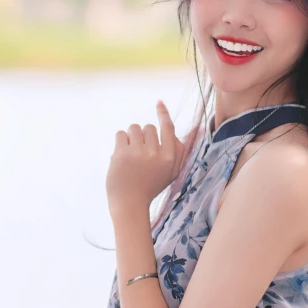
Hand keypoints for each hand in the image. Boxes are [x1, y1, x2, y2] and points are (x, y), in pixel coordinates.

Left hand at [106, 100, 185, 220]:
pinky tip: (121, 156)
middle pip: (149, 127)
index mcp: (169, 158)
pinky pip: (121, 133)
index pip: (167, 128)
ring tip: (131, 154)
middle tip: (140, 152)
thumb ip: (179, 152)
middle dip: (143, 135)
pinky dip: (120, 142)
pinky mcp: (122, 153)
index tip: (159, 102)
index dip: (163, 113)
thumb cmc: (151, 187)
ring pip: (134, 127)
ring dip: (131, 137)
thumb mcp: (172, 172)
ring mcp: (138, 153)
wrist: (130, 205)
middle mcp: (156, 153)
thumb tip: (186, 131)